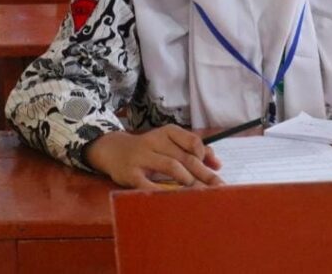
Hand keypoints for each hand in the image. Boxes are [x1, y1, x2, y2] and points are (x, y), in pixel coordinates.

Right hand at [84, 124, 222, 188]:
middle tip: (218, 189)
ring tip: (200, 193)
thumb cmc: (149, 149)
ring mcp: (141, 156)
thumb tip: (217, 164)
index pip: (192, 141)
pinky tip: (174, 198)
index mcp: (167, 132)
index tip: (214, 168)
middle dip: (204, 174)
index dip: (205, 155)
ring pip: (171, 166)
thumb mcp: (169, 144)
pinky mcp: (130, 173)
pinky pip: (148, 183)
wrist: (113, 150)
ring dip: (188, 180)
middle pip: (185, 157)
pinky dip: (162, 191)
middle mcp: (155, 141)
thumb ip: (192, 151)